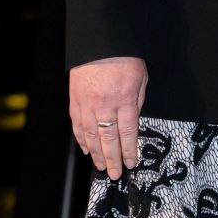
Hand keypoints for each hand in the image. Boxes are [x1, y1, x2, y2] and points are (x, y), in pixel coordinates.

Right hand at [69, 56, 147, 178]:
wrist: (100, 43)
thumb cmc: (125, 59)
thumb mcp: (142, 79)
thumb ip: (138, 102)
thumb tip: (133, 122)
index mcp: (125, 100)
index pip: (128, 132)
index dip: (129, 150)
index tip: (131, 163)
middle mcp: (105, 106)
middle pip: (109, 139)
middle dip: (113, 159)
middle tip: (115, 174)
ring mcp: (87, 105)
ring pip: (91, 136)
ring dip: (96, 154)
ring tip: (101, 166)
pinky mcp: (75, 102)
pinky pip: (78, 126)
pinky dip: (82, 140)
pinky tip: (87, 150)